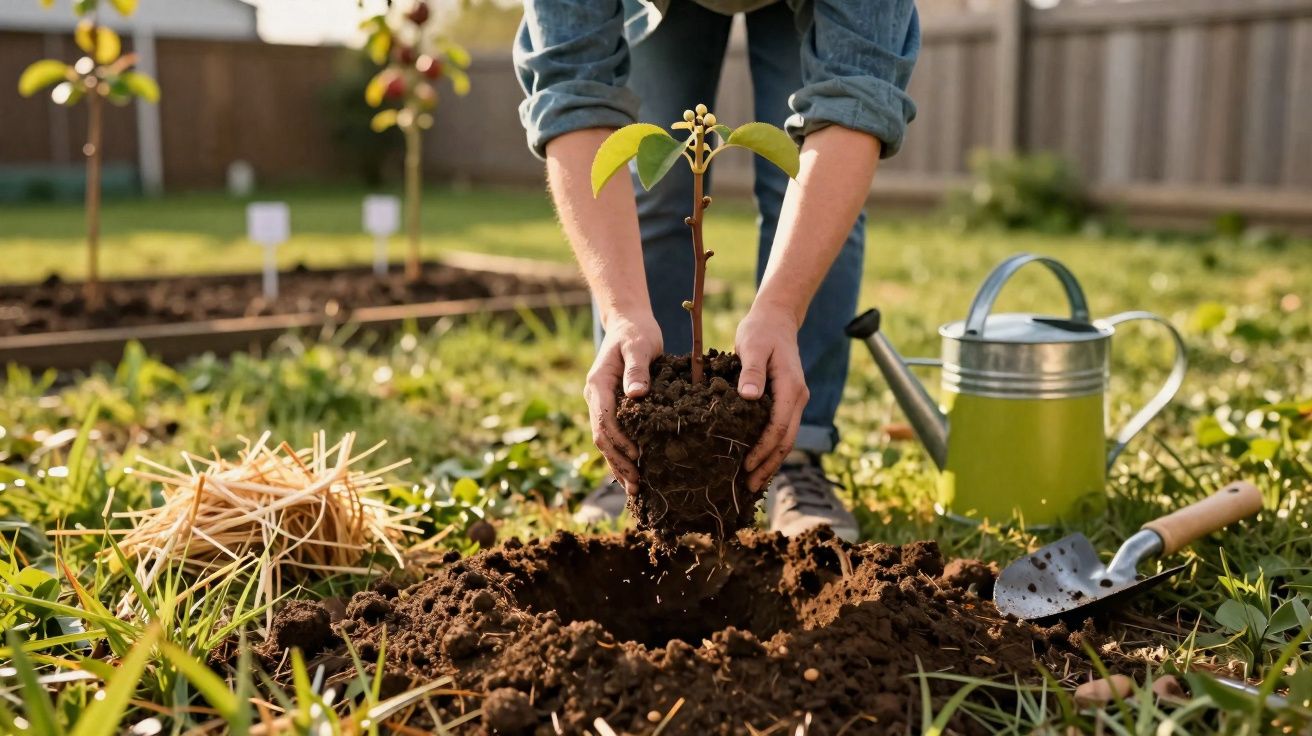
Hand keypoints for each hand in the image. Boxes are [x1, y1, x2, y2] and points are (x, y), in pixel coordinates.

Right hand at [583, 314, 662, 493]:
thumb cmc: (636, 333)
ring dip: (618, 465)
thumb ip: (637, 369)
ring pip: (605, 441)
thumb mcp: (639, 345)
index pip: (604, 420)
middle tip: (637, 485)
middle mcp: (595, 397)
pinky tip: (634, 472)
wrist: (629, 323)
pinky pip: (613, 436)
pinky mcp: (611, 407)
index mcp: (598, 384)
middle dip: (618, 462)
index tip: (638, 457)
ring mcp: (600, 404)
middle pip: (602, 437)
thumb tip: (637, 395)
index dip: (619, 442)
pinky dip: (621, 455)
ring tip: (635, 488)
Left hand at [735, 305, 807, 490]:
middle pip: (786, 440)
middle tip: (749, 486)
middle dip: (769, 465)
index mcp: (790, 387)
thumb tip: (750, 395)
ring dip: (772, 461)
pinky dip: (772, 449)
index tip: (746, 466)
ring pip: (787, 439)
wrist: (776, 318)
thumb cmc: (761, 330)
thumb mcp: (752, 345)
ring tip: (753, 482)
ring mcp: (795, 400)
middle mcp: (798, 397)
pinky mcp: (788, 401)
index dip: (763, 449)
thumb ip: (751, 370)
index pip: (779, 427)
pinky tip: (758, 461)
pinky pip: (783, 430)